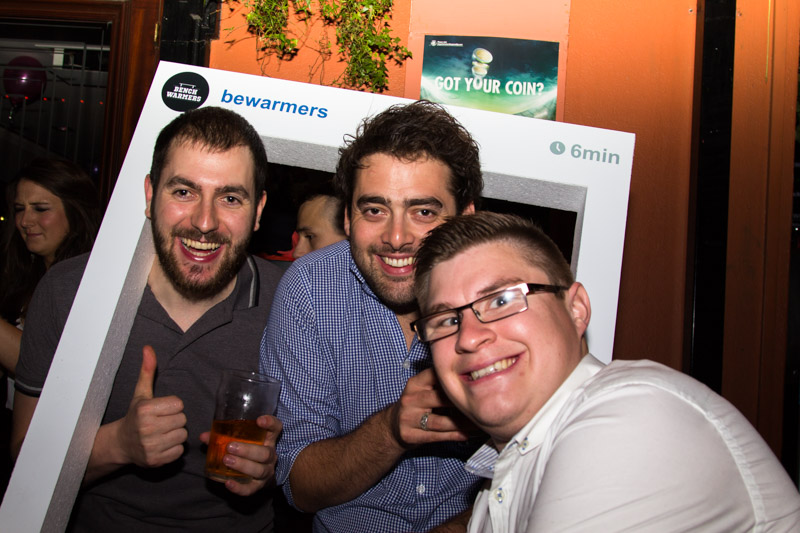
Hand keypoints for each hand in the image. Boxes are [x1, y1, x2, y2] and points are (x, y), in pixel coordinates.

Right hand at [116, 345, 187, 466]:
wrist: (121, 444)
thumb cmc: (135, 416)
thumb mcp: (141, 393)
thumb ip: (148, 371)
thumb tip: (148, 348)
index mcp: (145, 410)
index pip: (179, 404)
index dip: (172, 406)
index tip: (160, 410)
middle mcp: (146, 428)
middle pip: (182, 420)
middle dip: (174, 420)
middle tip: (161, 422)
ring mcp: (150, 446)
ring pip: (182, 435)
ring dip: (175, 434)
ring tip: (161, 433)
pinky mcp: (155, 461)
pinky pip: (179, 451)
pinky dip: (173, 449)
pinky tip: (161, 444)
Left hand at [200, 414, 282, 495]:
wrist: (257, 475)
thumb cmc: (248, 451)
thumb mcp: (240, 441)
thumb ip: (223, 436)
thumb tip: (204, 436)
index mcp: (268, 440)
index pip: (275, 428)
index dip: (270, 423)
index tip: (259, 420)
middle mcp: (270, 456)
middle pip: (265, 453)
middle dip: (248, 450)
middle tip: (230, 447)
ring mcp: (266, 472)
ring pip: (259, 470)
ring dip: (243, 465)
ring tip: (227, 460)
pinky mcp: (258, 486)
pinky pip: (250, 489)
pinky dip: (239, 487)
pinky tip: (228, 483)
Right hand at [388, 368, 472, 448]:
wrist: (392, 426)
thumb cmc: (416, 405)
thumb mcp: (421, 389)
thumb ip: (440, 382)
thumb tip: (471, 377)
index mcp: (415, 383)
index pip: (437, 376)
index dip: (456, 380)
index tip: (477, 383)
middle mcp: (410, 399)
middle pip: (440, 399)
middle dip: (462, 403)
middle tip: (482, 405)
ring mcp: (408, 418)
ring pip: (441, 421)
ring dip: (463, 424)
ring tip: (479, 423)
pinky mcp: (410, 435)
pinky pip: (437, 436)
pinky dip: (455, 435)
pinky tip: (468, 434)